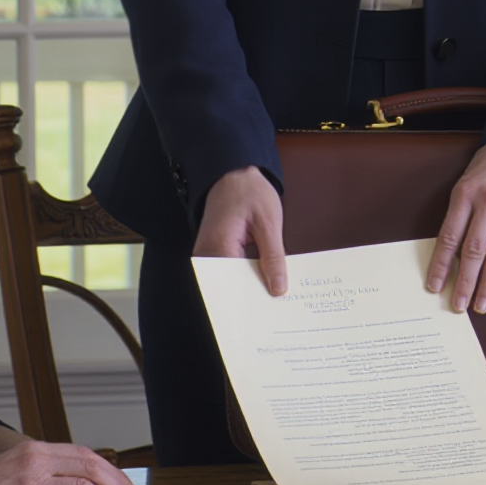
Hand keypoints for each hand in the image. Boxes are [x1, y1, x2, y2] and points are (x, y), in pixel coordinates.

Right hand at [195, 167, 287, 297]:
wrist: (232, 170)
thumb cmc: (249, 190)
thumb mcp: (269, 222)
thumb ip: (273, 257)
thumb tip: (277, 289)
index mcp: (219, 246)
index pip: (234, 288)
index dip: (253, 301)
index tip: (271, 314)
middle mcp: (207, 254)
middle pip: (230, 287)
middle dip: (254, 297)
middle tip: (278, 308)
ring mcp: (207, 253)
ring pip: (231, 280)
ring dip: (251, 286)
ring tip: (274, 296)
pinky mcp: (213, 250)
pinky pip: (230, 270)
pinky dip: (246, 275)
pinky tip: (264, 279)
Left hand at [426, 140, 485, 313]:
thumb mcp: (466, 181)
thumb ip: (460, 213)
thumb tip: (451, 251)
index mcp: (465, 195)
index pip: (449, 238)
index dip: (441, 265)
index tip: (434, 286)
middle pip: (472, 251)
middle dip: (465, 282)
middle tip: (458, 305)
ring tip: (481, 305)